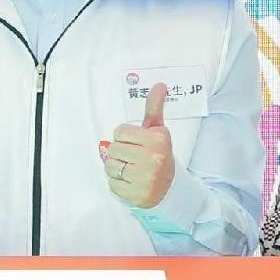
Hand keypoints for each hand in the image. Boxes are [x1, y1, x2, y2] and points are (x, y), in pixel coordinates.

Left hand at [102, 81, 176, 209]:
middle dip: (120, 153)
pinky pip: (112, 184)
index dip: (125, 137)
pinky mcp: (136, 194)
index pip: (119, 131)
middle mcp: (152, 157)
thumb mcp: (158, 131)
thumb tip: (159, 85)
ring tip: (132, 170)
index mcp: (157, 139)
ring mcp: (145, 177)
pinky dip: (118, 184)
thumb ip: (154, 108)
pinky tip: (131, 182)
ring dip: (117, 169)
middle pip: (113, 148)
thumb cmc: (159, 155)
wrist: (169, 188)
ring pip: (109, 166)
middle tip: (134, 158)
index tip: (137, 144)